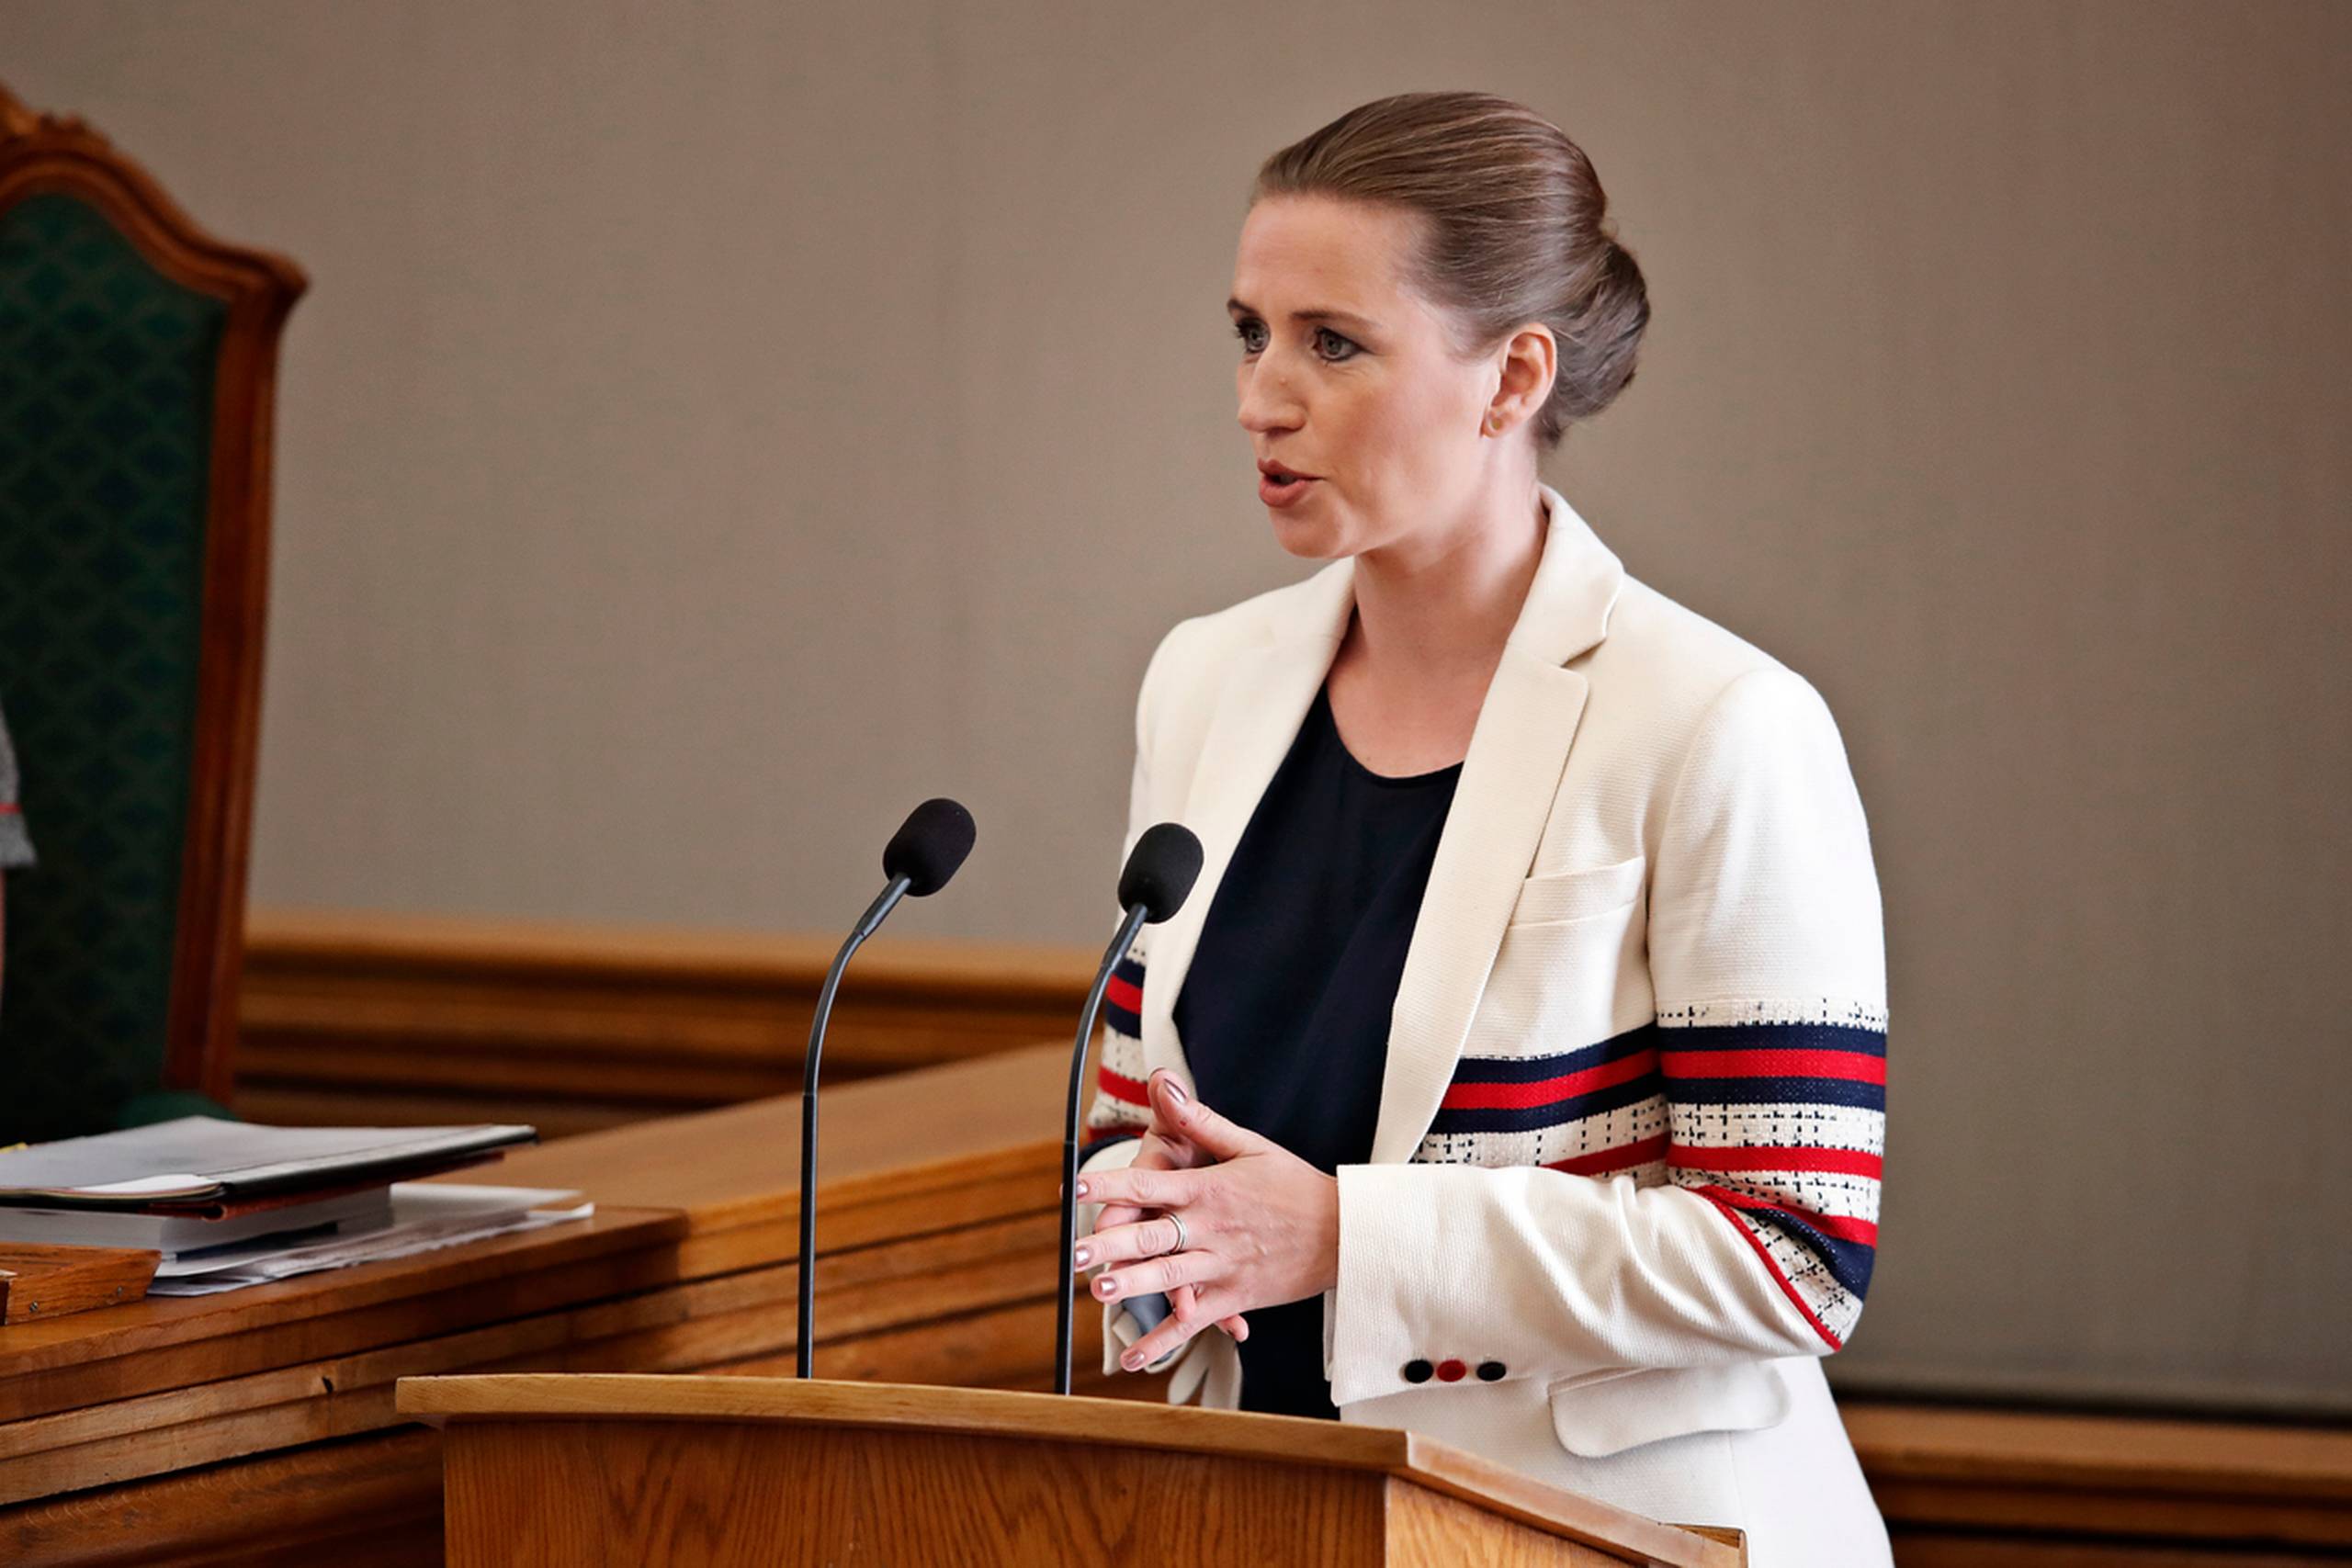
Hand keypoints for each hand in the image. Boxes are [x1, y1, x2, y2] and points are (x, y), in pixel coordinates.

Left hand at [1075, 1069, 1338, 1370]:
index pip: (1150, 1184)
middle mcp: (1211, 1228)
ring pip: (1170, 1278)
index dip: (1111, 1185)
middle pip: (1153, 1235)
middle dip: (1111, 1243)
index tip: (1077, 1187)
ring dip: (1134, 1285)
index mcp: (1209, 1189)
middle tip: (1075, 1251)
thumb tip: (1164, 1082)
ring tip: (1100, 1291)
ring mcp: (1222, 1266)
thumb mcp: (1249, 1145)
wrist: (1343, 1231)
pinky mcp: (1234, 1296)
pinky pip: (1194, 1322)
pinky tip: (1132, 1358)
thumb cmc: (1293, 1184)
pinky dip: (1163, 1341)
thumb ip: (1199, 1121)